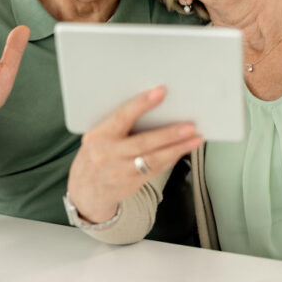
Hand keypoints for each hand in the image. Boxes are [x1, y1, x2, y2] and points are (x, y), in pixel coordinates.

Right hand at [67, 87, 203, 223]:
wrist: (86, 188)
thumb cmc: (97, 153)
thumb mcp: (98, 135)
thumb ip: (119, 123)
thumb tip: (151, 104)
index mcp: (99, 135)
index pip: (122, 116)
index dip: (142, 104)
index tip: (160, 92)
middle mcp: (108, 154)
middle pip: (144, 143)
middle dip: (169, 134)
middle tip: (189, 126)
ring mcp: (120, 172)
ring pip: (154, 160)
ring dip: (177, 149)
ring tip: (195, 139)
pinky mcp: (131, 184)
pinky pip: (155, 170)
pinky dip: (171, 159)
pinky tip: (182, 150)